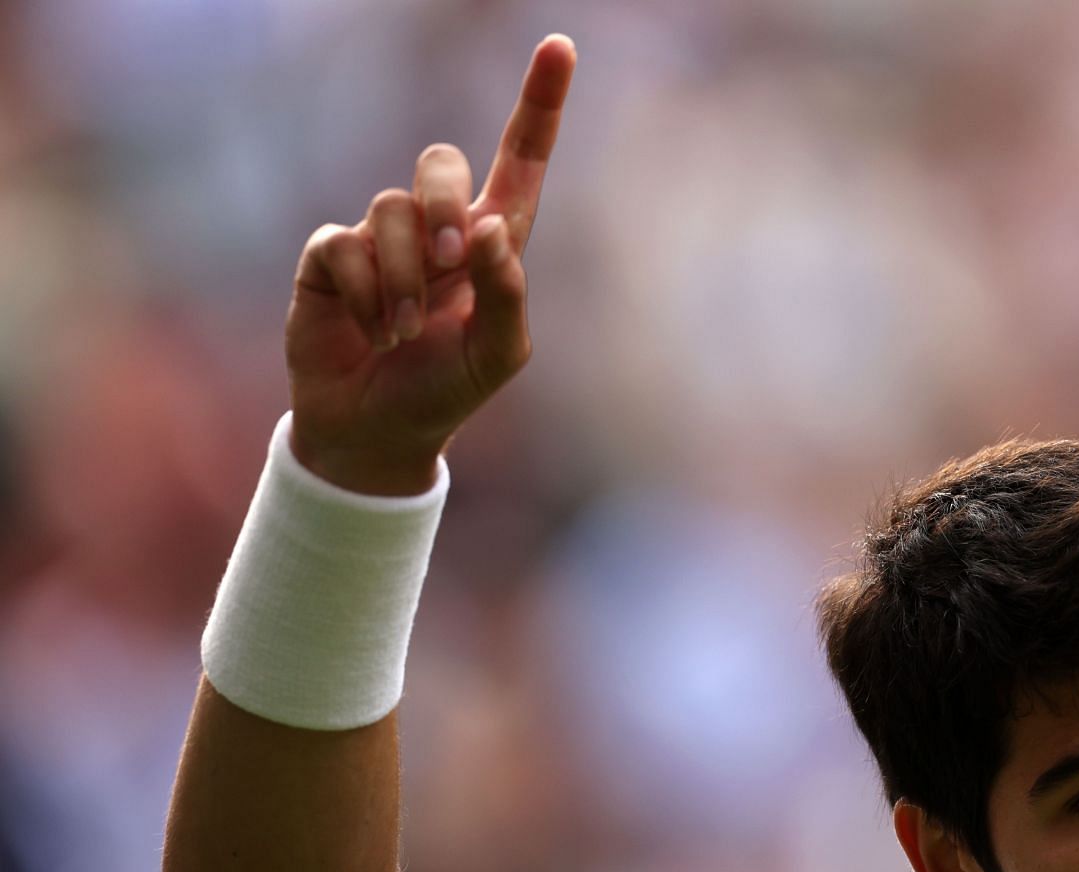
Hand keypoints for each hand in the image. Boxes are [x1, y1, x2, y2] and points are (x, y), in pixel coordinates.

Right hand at [284, 34, 576, 494]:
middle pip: (441, 162)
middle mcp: (438, 228)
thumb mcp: (498, 354)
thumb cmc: (446, 390)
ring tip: (401, 334)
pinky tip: (370, 333)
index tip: (560, 47)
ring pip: (390, 211)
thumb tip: (491, 228)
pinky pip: (345, 245)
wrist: (377, 430)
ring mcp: (381, 237)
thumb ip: (507, 292)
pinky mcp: (331, 256)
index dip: (539, 105)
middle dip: (445, 207)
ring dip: (402, 281)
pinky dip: (365, 296)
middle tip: (451, 265)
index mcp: (493, 242)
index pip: (521, 160)